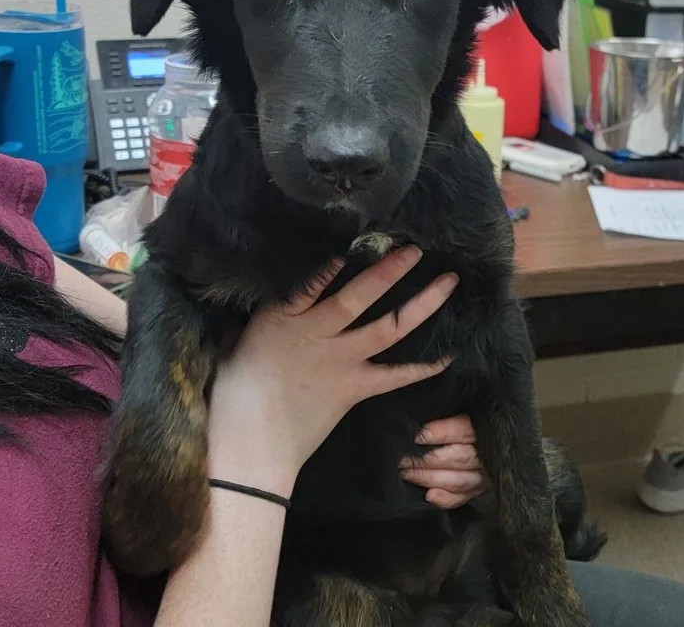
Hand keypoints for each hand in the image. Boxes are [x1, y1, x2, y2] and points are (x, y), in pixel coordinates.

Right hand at [207, 247, 458, 497]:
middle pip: (358, 297)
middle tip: (415, 249)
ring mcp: (340, 360)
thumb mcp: (234, 345)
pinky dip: (423, 366)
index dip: (334, 261)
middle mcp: (317, 332)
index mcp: (282, 317)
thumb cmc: (233, 393)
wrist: (250, 445)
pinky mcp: (355, 388)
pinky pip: (395, 376)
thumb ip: (252, 321)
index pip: (311, 280)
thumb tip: (251, 305)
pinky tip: (450, 354)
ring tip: (447, 282)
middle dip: (389, 271)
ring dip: (420, 305)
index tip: (357, 237)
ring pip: (387, 328)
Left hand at [399, 415, 488, 507]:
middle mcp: (486, 454)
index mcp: (483, 428)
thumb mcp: (465, 412)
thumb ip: (448, 415)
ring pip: (457, 480)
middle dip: (426, 460)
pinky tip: (429, 496)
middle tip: (402, 459)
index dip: (439, 433)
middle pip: (456, 458)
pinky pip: (464, 497)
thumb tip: (421, 419)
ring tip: (406, 474)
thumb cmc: (473, 424)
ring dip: (429, 478)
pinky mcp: (482, 490)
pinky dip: (446, 499)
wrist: (501, 442)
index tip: (417, 437)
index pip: (461, 430)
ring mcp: (486, 475)